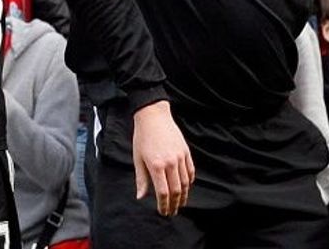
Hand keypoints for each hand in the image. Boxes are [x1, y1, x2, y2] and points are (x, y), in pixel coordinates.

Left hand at [132, 101, 194, 215]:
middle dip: (174, 204)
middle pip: (176, 190)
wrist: (153, 115)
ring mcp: (180, 157)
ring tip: (180, 203)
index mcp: (156, 165)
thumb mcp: (137, 158)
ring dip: (183, 196)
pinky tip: (186, 187)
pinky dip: (189, 181)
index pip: (163, 192)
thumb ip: (141, 179)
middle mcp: (170, 163)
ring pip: (185, 183)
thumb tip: (140, 197)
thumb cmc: (142, 136)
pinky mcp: (186, 151)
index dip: (163, 205)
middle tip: (172, 212)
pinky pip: (191, 171)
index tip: (163, 212)